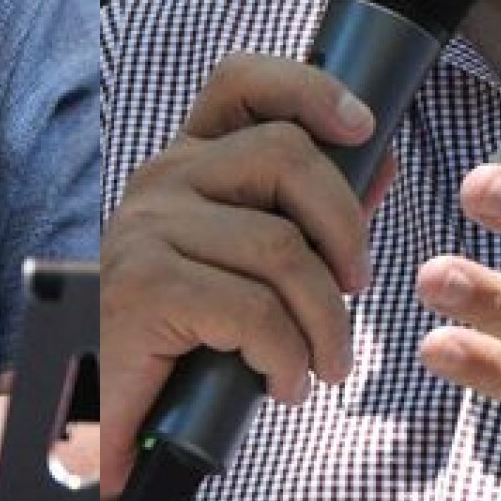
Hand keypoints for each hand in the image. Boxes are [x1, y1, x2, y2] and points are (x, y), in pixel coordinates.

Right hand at [100, 53, 380, 500]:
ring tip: (322, 363)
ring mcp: (147, 228)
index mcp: (191, 161)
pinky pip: (254, 311)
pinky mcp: (143, 287)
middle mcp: (163, 178)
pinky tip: (281, 381)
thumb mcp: (258, 264)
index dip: (308, 88)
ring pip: (281, 247)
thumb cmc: (199, 335)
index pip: (241, 83)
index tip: (362, 128)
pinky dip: (287, 357)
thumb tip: (380, 160)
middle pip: (285, 155)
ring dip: (325, 321)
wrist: (121, 416)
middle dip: (346, 229)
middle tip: (355, 290)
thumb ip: (313, 212)